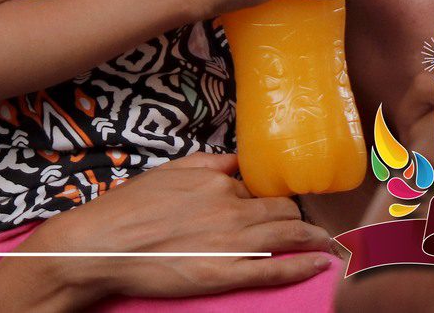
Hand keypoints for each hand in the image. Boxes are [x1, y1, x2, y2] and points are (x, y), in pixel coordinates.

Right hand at [15, 154, 335, 303]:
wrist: (101, 245)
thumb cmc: (127, 209)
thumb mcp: (166, 172)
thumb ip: (206, 164)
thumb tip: (237, 161)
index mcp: (215, 181)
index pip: (262, 188)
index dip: (276, 198)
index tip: (289, 204)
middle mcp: (230, 207)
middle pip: (283, 210)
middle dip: (300, 218)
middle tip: (313, 228)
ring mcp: (231, 242)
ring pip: (288, 235)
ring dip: (315, 240)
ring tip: (332, 244)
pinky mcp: (226, 273)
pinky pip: (275, 269)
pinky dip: (303, 266)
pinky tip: (321, 264)